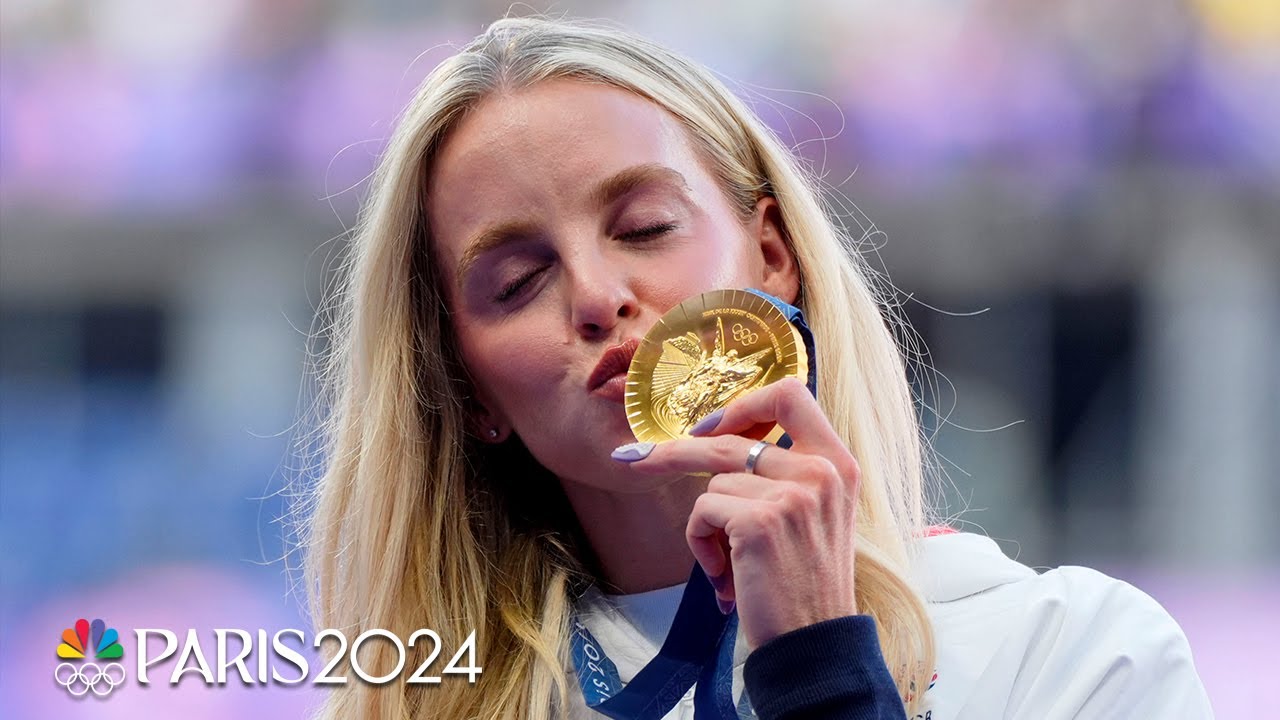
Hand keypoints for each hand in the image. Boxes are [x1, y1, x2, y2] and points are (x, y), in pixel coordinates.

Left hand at [617, 377, 860, 650]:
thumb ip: (787, 474)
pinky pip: (702, 512)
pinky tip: (725, 576)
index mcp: (839, 463)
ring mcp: (793, 494)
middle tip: (633, 458)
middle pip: (730, 436)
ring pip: (712, 482)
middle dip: (675, 451)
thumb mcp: (815, 516)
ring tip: (730, 565)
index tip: (714, 427)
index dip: (745, 404)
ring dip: (707, 525)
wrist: (815, 645)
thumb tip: (718, 439)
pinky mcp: (760, 521)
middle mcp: (822, 471)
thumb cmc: (804, 585)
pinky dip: (701, 545)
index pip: (792, 394)